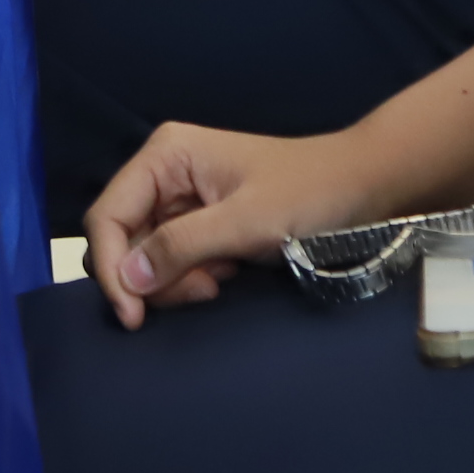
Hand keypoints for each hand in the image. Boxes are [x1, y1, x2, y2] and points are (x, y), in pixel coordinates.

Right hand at [81, 119, 398, 329]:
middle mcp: (165, 172)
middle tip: (202, 290)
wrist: (365, 187)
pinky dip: (192, 277)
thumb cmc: (310, 194)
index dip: (112, 268)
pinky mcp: (202, 222)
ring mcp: (183, 198)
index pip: (108, 215)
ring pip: (146, 256)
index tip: (133, 317)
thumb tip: (126, 279)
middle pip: (123, 239)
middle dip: (151, 277)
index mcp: (165, 155)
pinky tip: (226, 274)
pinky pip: (174, 260)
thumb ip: (182, 248)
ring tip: (220, 280)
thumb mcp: (245, 223)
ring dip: (176, 280)